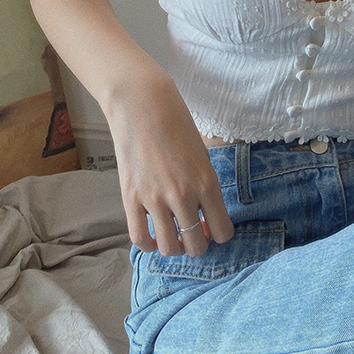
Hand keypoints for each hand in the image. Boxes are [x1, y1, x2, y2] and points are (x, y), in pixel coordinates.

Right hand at [107, 74, 233, 256]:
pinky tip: (153, 237)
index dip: (219, 234)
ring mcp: (155, 199)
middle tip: (192, 233)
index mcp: (208, 183)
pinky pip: (140, 238)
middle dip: (198, 244)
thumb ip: (205, 185)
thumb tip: (204, 214)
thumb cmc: (177, 124)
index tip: (212, 228)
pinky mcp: (131, 198)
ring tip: (173, 236)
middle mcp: (184, 196)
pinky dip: (149, 245)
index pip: (222, 231)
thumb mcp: (203, 154)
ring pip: (170, 248)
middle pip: (196, 246)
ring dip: (174, 247)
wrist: (143, 105)